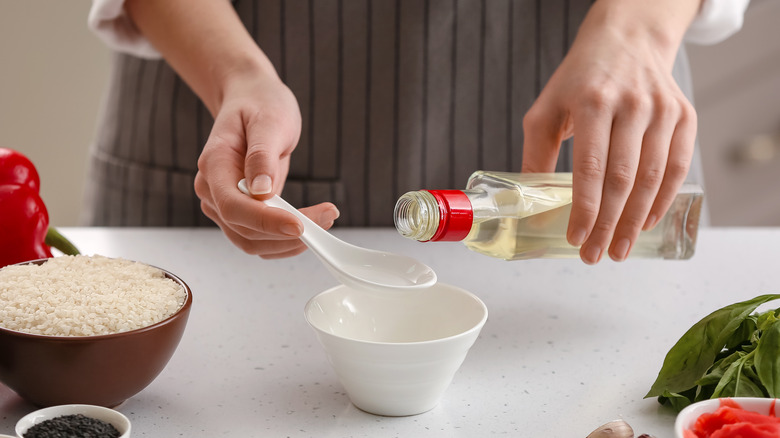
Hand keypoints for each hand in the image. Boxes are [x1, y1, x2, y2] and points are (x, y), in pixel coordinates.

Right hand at [194, 67, 339, 258]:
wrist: (252, 101)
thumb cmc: (260, 105)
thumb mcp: (269, 121)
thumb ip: (262, 156)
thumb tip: (261, 192)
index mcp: (214, 165)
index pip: (233, 206)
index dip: (266, 221)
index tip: (300, 225)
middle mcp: (212, 190)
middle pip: (244, 231)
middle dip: (287, 234)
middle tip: (328, 216)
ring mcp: (223, 205)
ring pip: (252, 242)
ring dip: (289, 242)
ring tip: (325, 218)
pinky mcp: (241, 212)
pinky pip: (260, 238)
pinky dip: (285, 241)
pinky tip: (312, 225)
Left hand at [521, 0, 699, 263]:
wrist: (626, 41)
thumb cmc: (579, 81)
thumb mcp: (546, 109)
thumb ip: (536, 154)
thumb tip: (527, 205)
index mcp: (592, 102)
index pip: (590, 167)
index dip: (585, 208)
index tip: (575, 238)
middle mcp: (631, 105)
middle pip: (623, 178)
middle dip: (609, 224)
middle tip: (595, 255)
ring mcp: (662, 110)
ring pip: (652, 177)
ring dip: (636, 221)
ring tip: (619, 249)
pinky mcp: (684, 115)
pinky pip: (677, 166)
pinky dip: (663, 199)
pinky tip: (646, 222)